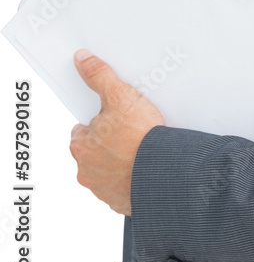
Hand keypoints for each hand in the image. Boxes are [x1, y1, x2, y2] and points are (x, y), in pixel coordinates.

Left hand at [69, 49, 164, 213]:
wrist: (163, 173)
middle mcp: (86, 171)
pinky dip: (132, 178)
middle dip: (109, 143)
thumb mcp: (119, 95)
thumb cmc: (139, 137)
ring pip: (107, 171)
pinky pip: (123, 187)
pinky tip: (146, 166)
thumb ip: (99, 76)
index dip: (99, 121)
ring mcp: (103, 190)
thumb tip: (82, 59)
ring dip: (120, 162)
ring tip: (142, 148)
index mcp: (81, 146)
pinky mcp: (121, 202)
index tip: (114, 118)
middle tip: (131, 132)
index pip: (82, 130)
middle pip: (94, 151)